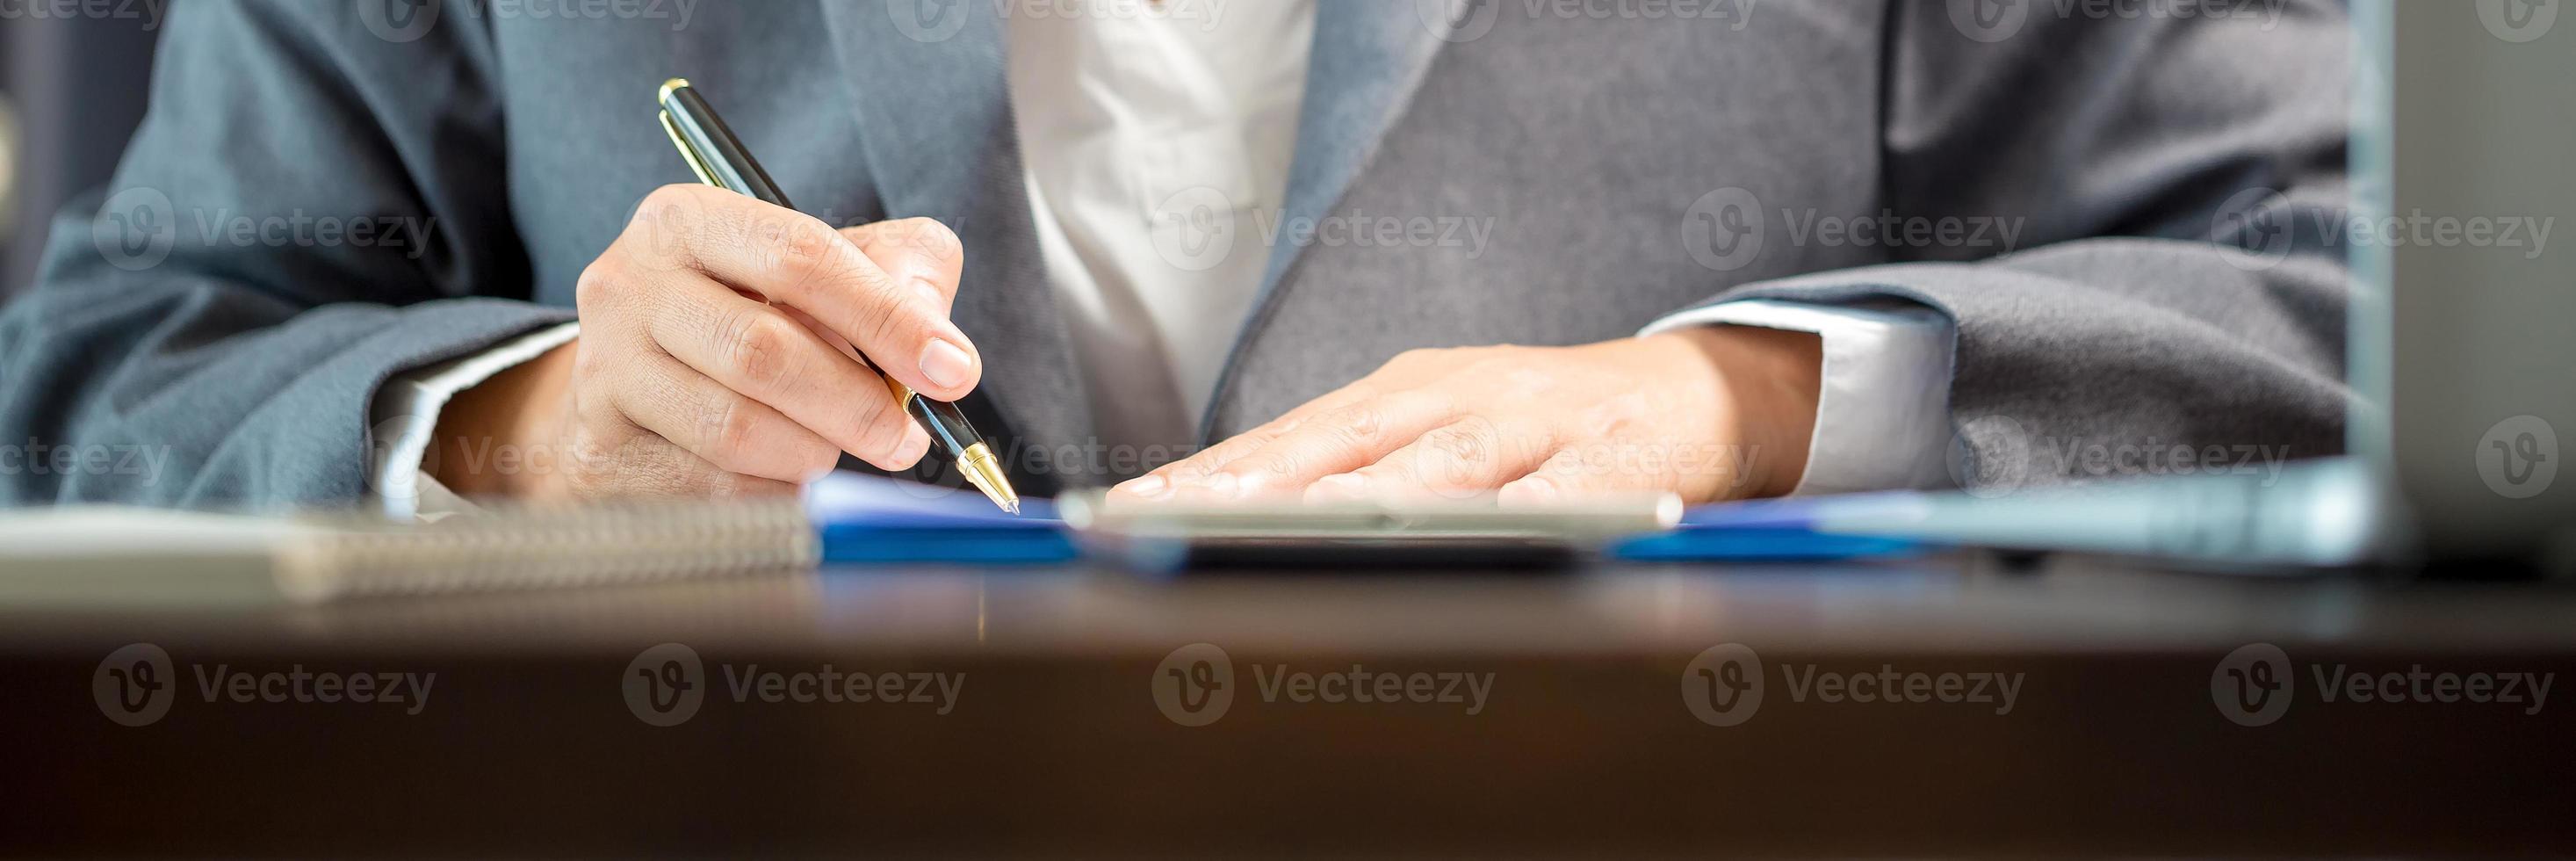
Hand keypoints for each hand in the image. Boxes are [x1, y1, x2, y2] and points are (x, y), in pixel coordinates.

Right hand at [428, 185, 980, 499]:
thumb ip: (901, 274)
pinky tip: (791, 477)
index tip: (953, 370)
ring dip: (815, 454)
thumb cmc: (756, 312)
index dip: (886, 319)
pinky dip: (775, 493)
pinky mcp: (602, 451)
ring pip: (733, 429)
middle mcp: (628, 285)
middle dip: (857, 405)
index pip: (800, 258)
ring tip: (840, 451)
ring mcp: (604, 371)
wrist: (642, 378)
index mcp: (689, 220)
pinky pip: (712, 489)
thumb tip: (941, 347)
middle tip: (907, 438)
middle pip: (762, 351)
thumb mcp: (831, 264)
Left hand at [1110, 327, 1822, 505]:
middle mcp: (1460, 395)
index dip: (1209, 474)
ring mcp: (1542, 419)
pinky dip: (1534, 505)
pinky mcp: (1623, 450)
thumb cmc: (1543, 429)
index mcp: (1403, 393)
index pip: (1288, 438)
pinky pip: (1574, 483)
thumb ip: (1349, 473)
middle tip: (1186, 516)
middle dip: (1263, 481)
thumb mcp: (1437, 434)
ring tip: (1316, 521)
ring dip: (1381, 493)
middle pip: (1348, 442)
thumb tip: (1221, 522)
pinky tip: (1499, 528)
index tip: (1128, 509)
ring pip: (1450, 458)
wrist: (1697, 390)